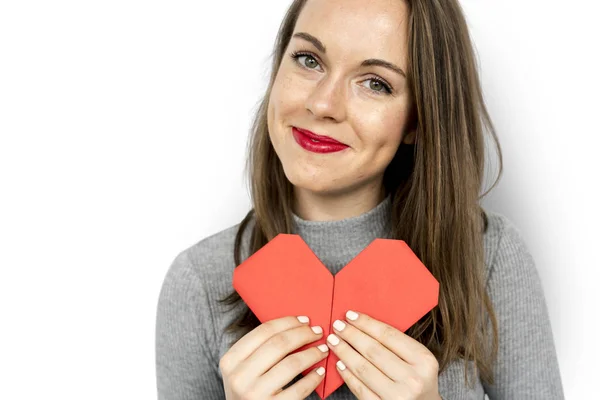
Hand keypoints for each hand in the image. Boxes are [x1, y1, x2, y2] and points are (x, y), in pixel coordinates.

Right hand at [219, 315, 328, 399]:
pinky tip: (320, 371)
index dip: (287, 322)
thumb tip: (295, 326)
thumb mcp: (243, 370)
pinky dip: (313, 377)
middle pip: (279, 343)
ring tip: (323, 349)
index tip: (304, 320)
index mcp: (230, 360)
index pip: (263, 331)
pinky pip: (299, 388)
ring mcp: (254, 394)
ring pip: (291, 363)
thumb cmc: (249, 392)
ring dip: (312, 353)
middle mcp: (239, 376)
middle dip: (303, 334)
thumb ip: (260, 350)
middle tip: (318, 332)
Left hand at [326, 310, 440, 399]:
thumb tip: (361, 325)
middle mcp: (413, 379)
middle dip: (351, 335)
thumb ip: (397, 345)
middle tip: (338, 325)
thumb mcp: (418, 361)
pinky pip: (359, 388)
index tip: (350, 315)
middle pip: (373, 350)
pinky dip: (347, 374)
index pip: (389, 335)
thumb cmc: (419, 380)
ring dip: (344, 352)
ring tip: (334, 341)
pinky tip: (339, 363)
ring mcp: (398, 397)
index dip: (366, 323)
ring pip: (363, 368)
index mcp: (424, 361)